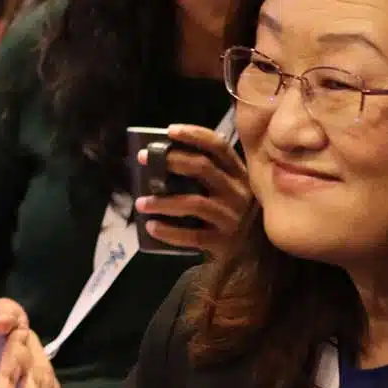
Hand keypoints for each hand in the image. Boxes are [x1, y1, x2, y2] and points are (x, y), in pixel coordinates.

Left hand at [135, 123, 250, 255]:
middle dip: (170, 160)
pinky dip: (169, 231)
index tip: (169, 131)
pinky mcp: (224, 242)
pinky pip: (193, 236)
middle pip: (203, 168)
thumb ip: (202, 174)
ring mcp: (233, 217)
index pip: (219, 147)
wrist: (247, 257)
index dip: (195, 135)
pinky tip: (151, 227)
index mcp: (238, 174)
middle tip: (143, 159)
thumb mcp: (223, 189)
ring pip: (194, 203)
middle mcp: (239, 192)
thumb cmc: (225, 213)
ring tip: (140, 203)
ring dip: (162, 202)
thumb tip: (156, 159)